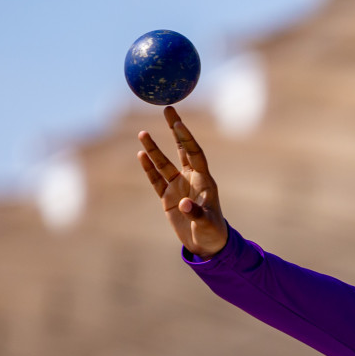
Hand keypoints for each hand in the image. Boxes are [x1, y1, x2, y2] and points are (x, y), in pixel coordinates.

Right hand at [137, 107, 227, 257]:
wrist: (207, 246)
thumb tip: (184, 205)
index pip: (194, 153)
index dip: (187, 138)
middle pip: (182, 149)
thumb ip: (197, 214)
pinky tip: (141, 154)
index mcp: (205, 181)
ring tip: (142, 132)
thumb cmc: (213, 233)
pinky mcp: (168, 198)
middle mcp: (191, 179)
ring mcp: (179, 187)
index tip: (178, 122)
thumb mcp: (207, 224)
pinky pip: (156, 180)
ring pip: (164, 164)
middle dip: (175, 130)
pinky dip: (148, 168)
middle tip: (168, 109)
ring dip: (154, 149)